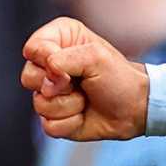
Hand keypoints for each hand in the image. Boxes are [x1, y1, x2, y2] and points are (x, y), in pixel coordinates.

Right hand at [20, 17, 149, 141]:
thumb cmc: (119, 78)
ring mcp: (49, 92)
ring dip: (70, 105)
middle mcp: (49, 65)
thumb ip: (61, 59)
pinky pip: (49, 125)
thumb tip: (46, 82)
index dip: (49, 60)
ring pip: (39, 104)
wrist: (135, 108)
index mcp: (58, 40)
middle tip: (82, 83)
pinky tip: (84, 115)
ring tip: (87, 99)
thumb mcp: (95, 57)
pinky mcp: (53, 117)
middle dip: (59, 86)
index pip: (32, 49)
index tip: (76, 66)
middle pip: (29, 77)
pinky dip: (71, 123)